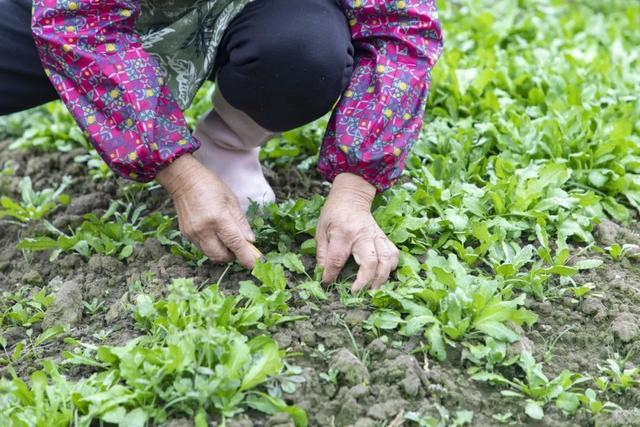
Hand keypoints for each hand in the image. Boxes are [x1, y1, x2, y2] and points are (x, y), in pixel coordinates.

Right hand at [156, 154, 261, 267]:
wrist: (184, 180)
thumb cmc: (210, 186)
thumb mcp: (231, 200)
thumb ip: (241, 222)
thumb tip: (250, 241)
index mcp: (218, 218)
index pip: (235, 243)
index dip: (246, 256)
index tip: (254, 264)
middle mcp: (204, 229)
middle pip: (221, 256)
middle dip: (233, 256)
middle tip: (240, 247)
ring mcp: (193, 234)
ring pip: (211, 255)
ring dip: (223, 253)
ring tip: (228, 240)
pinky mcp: (186, 235)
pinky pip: (203, 248)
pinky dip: (213, 247)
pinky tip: (216, 235)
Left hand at [316, 173, 399, 291]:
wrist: (351, 196)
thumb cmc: (333, 214)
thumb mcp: (321, 230)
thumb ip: (322, 253)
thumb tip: (322, 274)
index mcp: (343, 233)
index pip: (337, 259)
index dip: (331, 275)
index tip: (328, 283)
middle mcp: (362, 235)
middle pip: (370, 262)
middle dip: (365, 281)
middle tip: (357, 293)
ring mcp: (376, 236)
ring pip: (387, 259)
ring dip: (382, 277)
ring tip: (374, 289)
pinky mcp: (383, 237)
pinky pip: (394, 253)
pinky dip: (392, 266)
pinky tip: (384, 274)